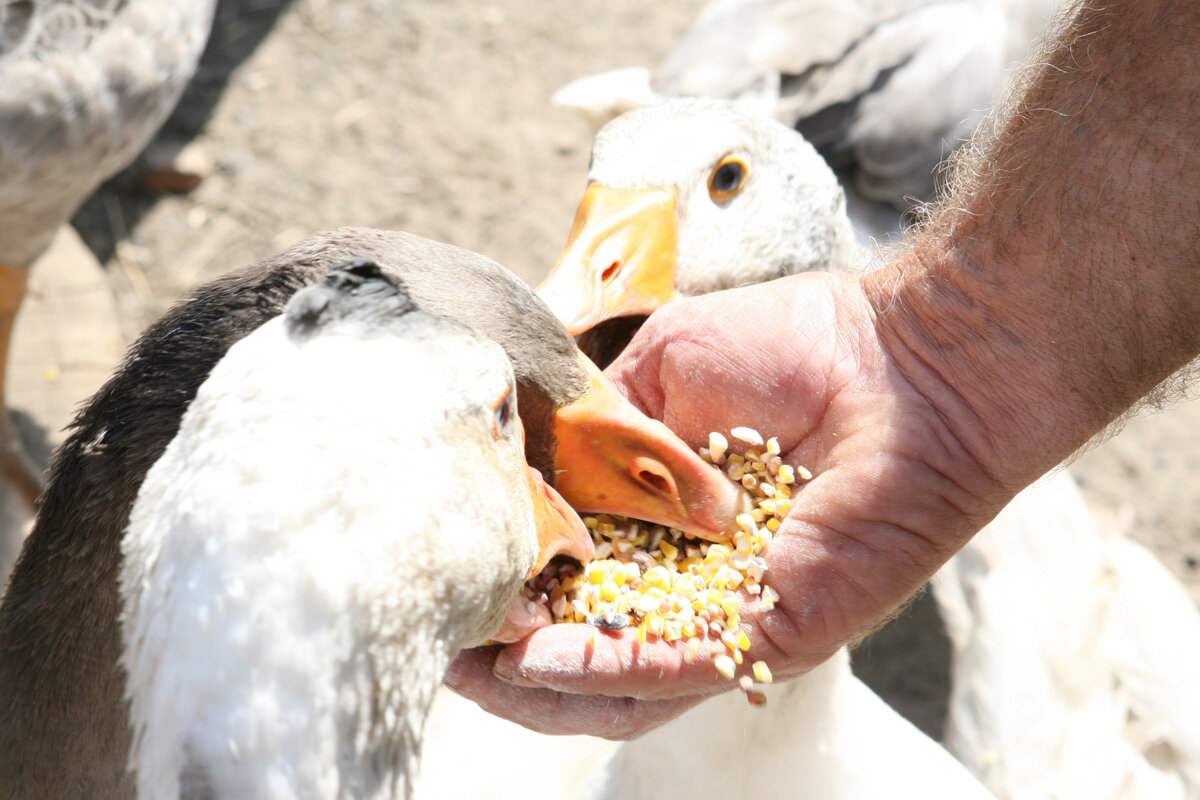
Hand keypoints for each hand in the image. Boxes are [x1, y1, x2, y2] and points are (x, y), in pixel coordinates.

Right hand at [448, 270, 1007, 737]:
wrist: (903, 360)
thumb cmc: (797, 349)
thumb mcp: (663, 371)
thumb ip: (600, 427)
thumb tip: (534, 470)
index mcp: (664, 519)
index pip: (573, 571)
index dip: (511, 581)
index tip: (449, 575)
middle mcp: (691, 579)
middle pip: (586, 645)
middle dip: (508, 654)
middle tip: (447, 648)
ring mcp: (728, 613)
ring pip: (621, 682)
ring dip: (539, 682)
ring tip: (475, 669)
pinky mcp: (771, 632)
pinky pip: (677, 667)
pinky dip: (604, 669)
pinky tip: (537, 658)